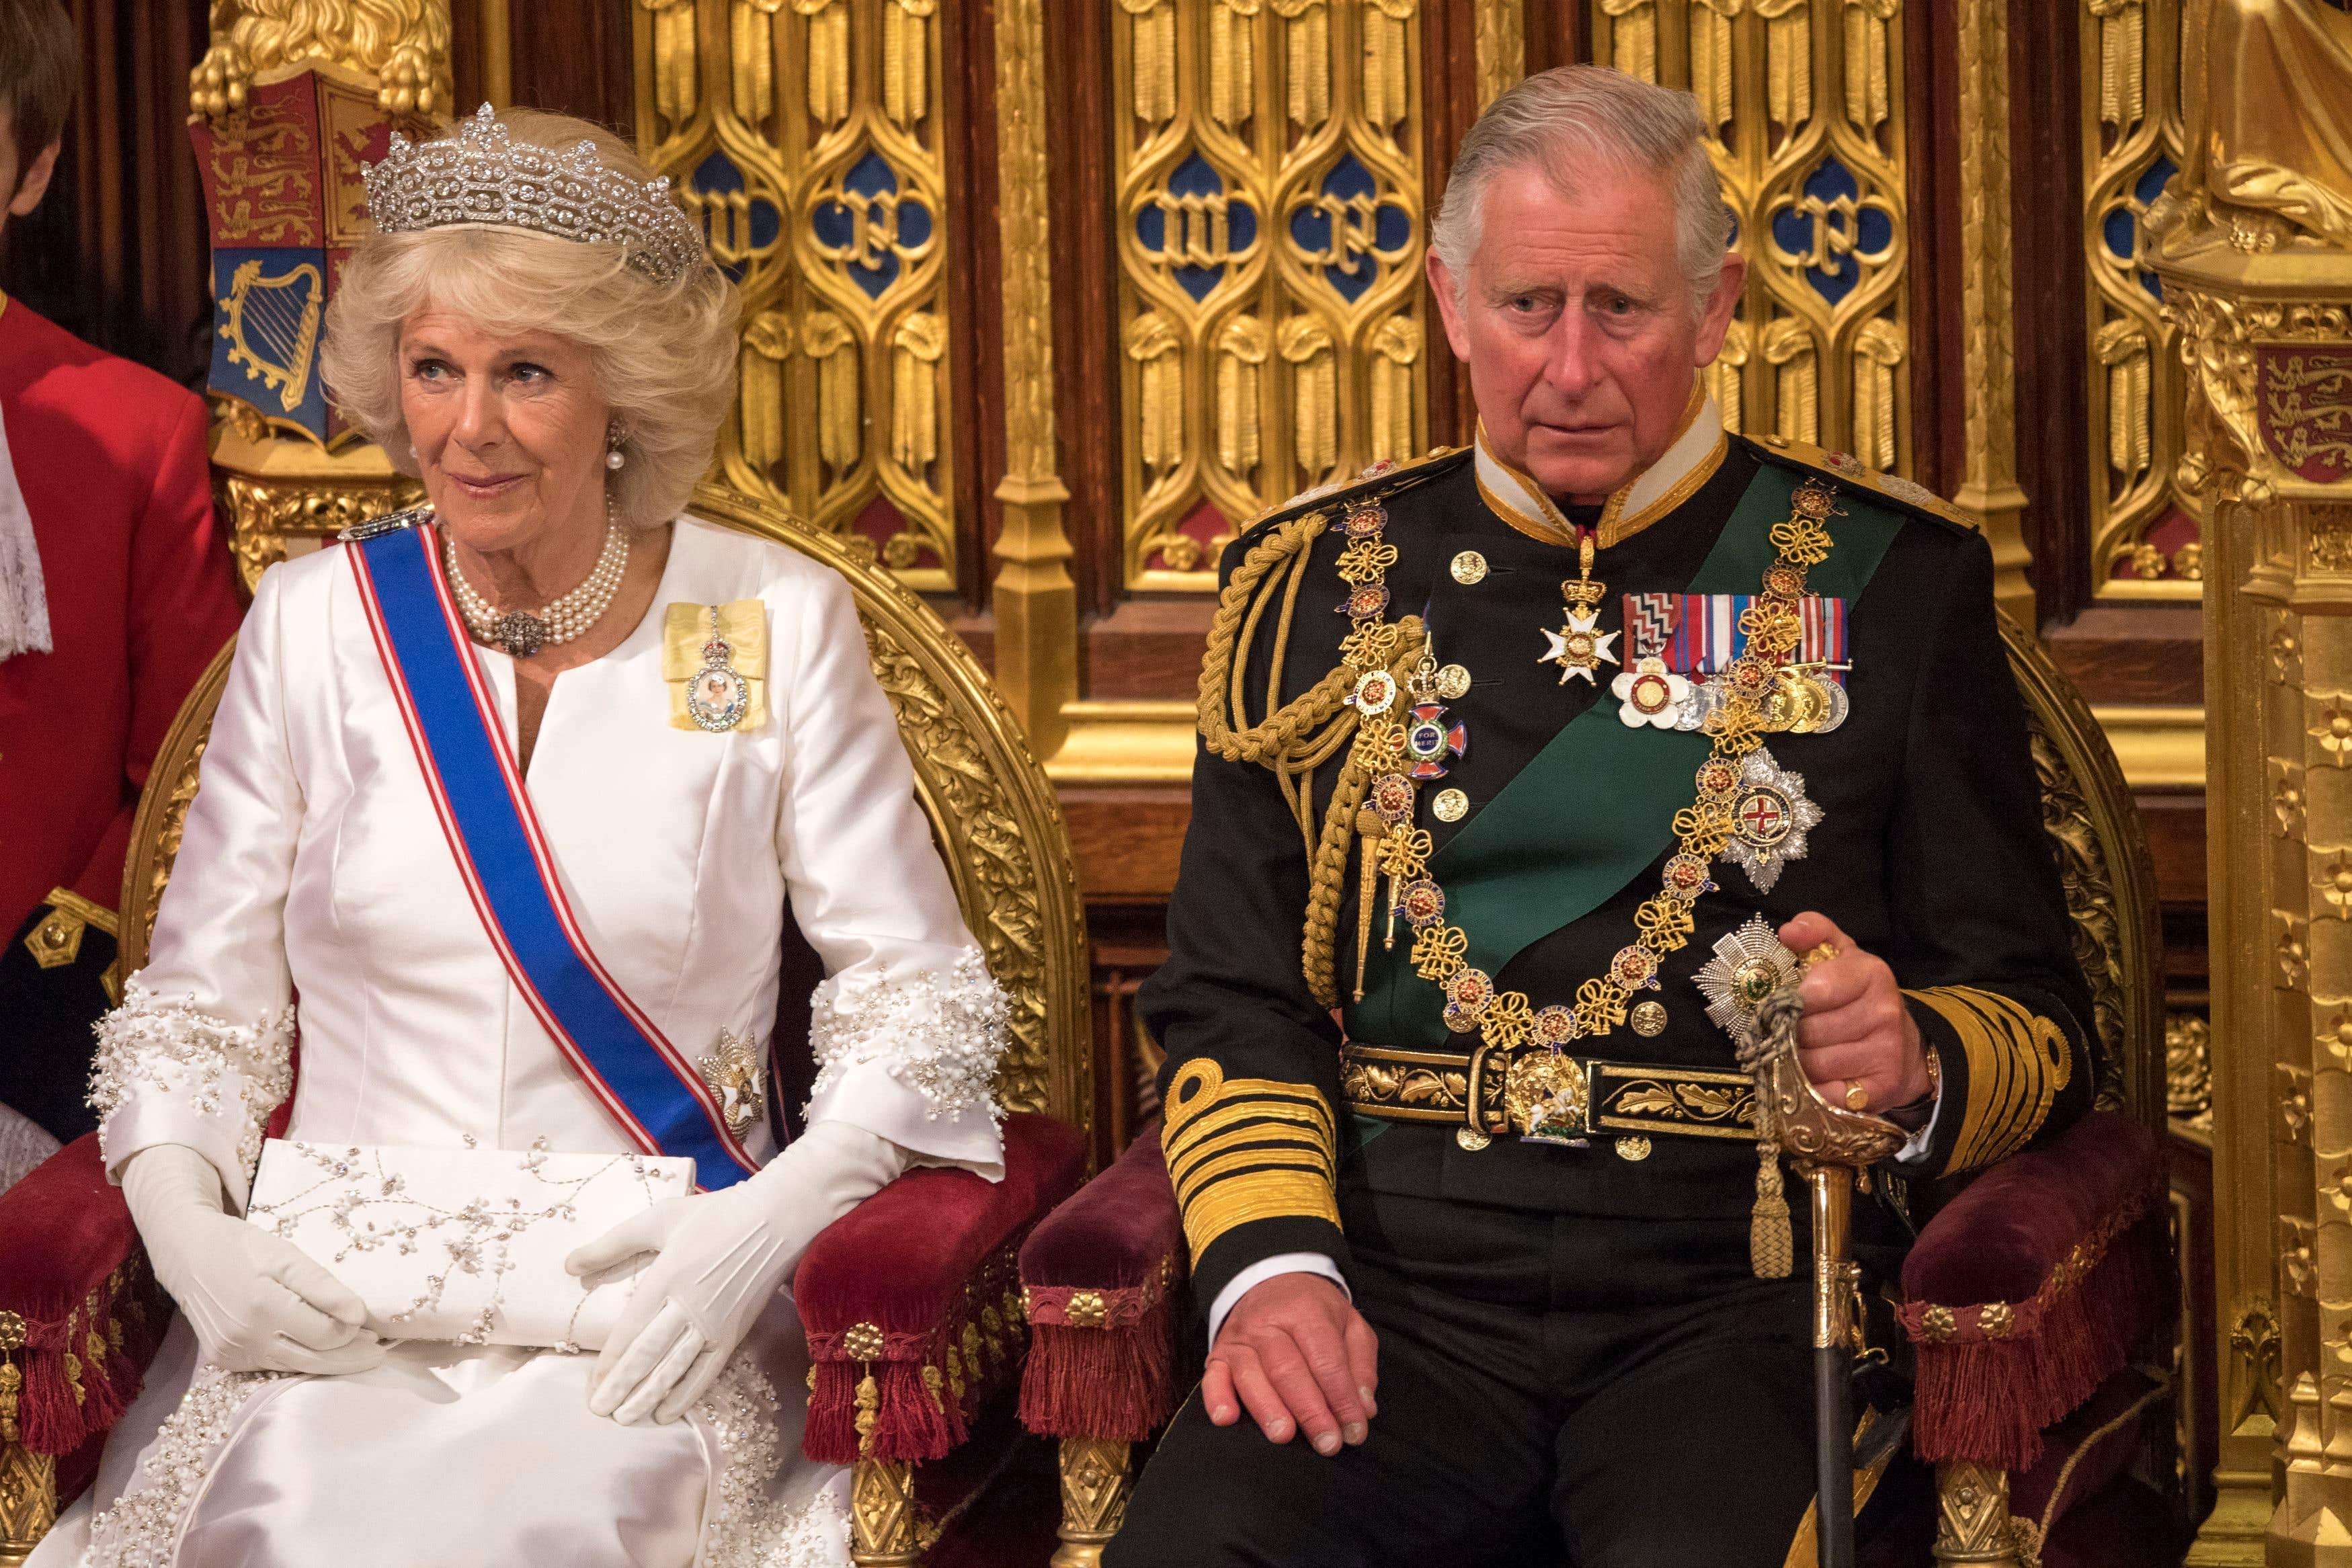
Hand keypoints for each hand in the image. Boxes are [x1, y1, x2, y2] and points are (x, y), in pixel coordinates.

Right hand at [122, 1144, 383, 1375]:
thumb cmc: (244, 1248)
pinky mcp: (224, 1360)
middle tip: (379, 1351)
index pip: (325, 1335)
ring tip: (357, 1351)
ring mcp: (232, 1353)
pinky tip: (316, 1350)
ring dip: (327, 1362)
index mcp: (263, 1306)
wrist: (189, 1255)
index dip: (354, 1333)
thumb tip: (359, 1316)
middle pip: (313, 1359)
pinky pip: (271, 1366)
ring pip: (293, 1367)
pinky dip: (298, 1359)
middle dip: (350, 1357)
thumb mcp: (288, 1256)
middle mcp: (245, 1336)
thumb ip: (323, 1287)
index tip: (374, 1327)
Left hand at [565, 1121, 901, 1424]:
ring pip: (675, 1369)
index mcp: (667, 1278)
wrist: (776, 1219)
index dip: (609, 1363)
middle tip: (600, 1412)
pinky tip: (667, 1412)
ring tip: (626, 1419)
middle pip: (649, 1357)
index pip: (630, 1331)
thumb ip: (612, 1244)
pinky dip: (686, 1395)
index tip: (591, 1387)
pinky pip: (706, 1371)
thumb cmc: (714, 1216)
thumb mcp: (659, 1219)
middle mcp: (688, 1306)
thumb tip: (569, 1266)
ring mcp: (714, 1324)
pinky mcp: (734, 1333)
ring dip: (648, 1397)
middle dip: (622, 1387)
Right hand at [1204, 1272, 1377, 1455]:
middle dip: (1310, 1410)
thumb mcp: (1350, 1324)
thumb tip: (1364, 1408)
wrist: (1271, 1282)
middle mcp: (1268, 1323)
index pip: (1326, 1359)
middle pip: (1288, 1369)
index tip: (1355, 1431)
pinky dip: (1217, 1398)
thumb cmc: (1315, 1312)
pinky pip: (1213, 1377)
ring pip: (1251, 1375)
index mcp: (1306, 1311)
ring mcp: (1240, 1339)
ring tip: (1284, 1436)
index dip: (1342, 1397)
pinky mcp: (1218, 1354)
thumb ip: (1361, 1365)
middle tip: (1327, 1443)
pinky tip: (1226, 1419)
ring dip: (1267, 1408)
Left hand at [1778, 912, 1930, 1114]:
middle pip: (1807, 1031)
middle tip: (1787, 1033)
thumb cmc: (1856, 996)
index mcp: (1872, 974)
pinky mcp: (1881, 1089)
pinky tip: (1813, 1080)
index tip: (1785, 1004)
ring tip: (1800, 1054)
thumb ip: (1814, 933)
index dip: (1789, 1001)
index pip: (1813, 991)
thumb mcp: (1839, 956)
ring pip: (1812, 1064)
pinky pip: (1827, 1094)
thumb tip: (1789, 931)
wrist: (1901, 1046)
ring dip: (1795, 1062)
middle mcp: (1884, 1012)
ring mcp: (1886, 1052)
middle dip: (1787, 1034)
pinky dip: (1812, 1090)